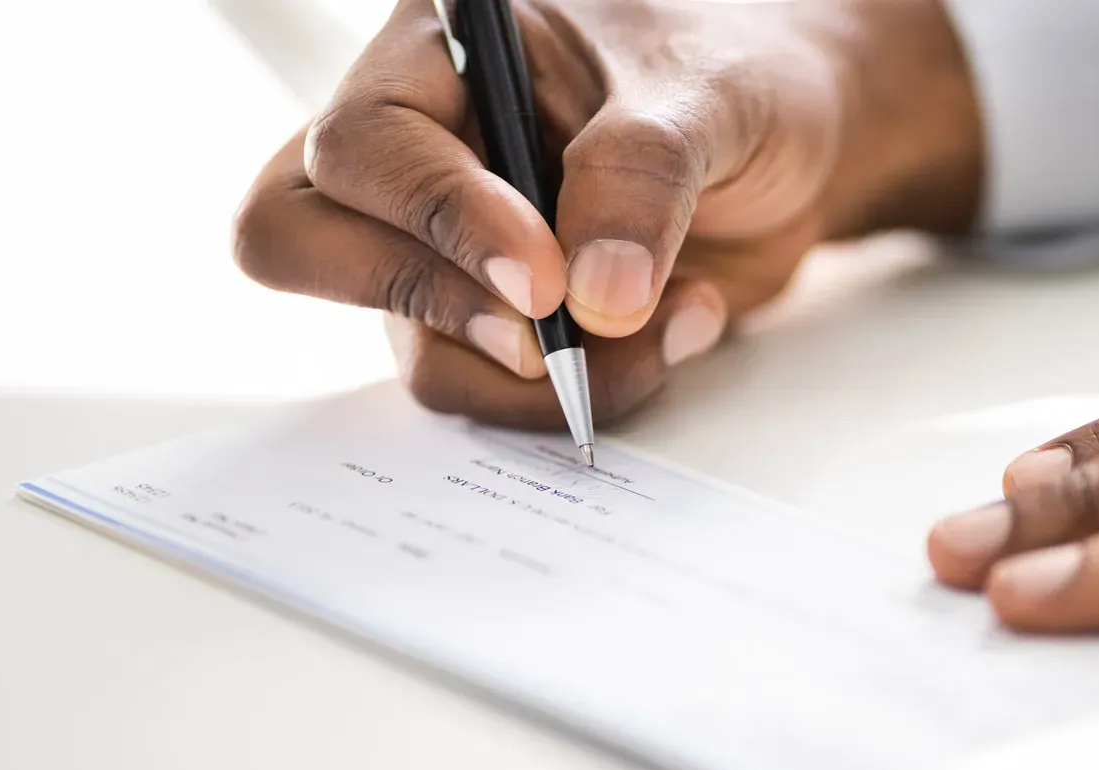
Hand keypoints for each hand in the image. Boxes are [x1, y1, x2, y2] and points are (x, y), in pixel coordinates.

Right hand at [233, 0, 982, 428]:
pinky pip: (494, 388)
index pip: (367, 143)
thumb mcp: (711, 96)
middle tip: (548, 338)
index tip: (546, 282)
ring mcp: (451, 245)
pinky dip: (587, 391)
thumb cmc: (742, 75)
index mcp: (445, 51)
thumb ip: (644, 176)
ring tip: (672, 320)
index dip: (441, 221)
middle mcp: (424, 149)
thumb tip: (592, 303)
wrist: (795, 144)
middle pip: (303, 241)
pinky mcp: (501, 319)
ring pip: (412, 343)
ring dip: (541, 372)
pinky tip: (676, 331)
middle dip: (431, 306)